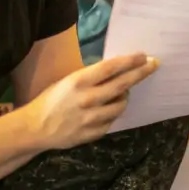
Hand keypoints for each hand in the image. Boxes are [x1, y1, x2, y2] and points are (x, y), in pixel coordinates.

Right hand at [27, 54, 157, 148]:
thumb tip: (117, 70)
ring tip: (121, 94)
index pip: (111, 68)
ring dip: (125, 97)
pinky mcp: (93, 134)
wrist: (34, 128)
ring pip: (121, 105)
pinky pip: (111, 121)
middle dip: (140, 73)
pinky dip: (112, 114)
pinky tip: (106, 110)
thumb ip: (91, 77)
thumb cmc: (51, 99)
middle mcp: (88, 99)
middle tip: (154, 65)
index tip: (144, 56)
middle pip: (122, 85)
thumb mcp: (68, 81)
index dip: (130, 61)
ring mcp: (91, 119)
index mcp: (79, 82)